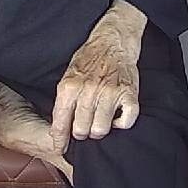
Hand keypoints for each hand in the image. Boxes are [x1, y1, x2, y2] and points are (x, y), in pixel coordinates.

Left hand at [50, 0, 146, 152]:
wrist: (113, 40)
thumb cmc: (89, 58)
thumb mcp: (68, 75)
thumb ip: (64, 100)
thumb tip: (59, 127)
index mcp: (69, 86)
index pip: (61, 122)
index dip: (60, 139)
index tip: (60, 148)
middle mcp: (88, 90)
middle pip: (81, 131)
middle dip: (81, 132)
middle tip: (84, 125)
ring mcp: (110, 93)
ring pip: (100, 130)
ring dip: (99, 129)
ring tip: (99, 119)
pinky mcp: (128, 94)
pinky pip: (125, 122)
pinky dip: (121, 124)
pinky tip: (116, 115)